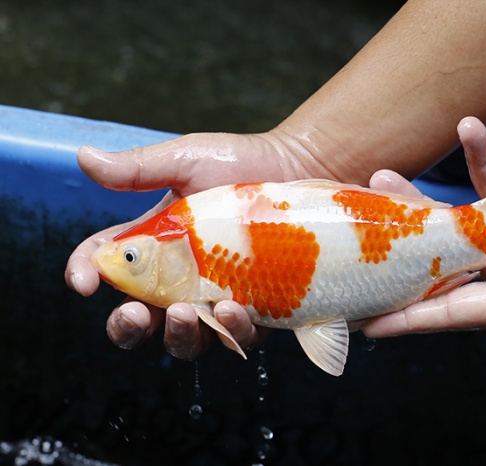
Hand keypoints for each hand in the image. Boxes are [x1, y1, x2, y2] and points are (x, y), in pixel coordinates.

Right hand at [66, 131, 330, 358]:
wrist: (300, 169)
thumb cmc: (239, 163)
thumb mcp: (185, 160)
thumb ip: (138, 168)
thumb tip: (84, 157)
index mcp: (151, 244)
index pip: (105, 267)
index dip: (85, 275)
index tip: (85, 282)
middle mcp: (179, 279)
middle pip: (139, 320)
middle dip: (127, 327)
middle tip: (134, 315)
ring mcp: (216, 297)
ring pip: (185, 339)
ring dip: (177, 336)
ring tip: (185, 313)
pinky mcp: (255, 309)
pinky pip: (236, 335)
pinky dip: (229, 332)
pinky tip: (231, 310)